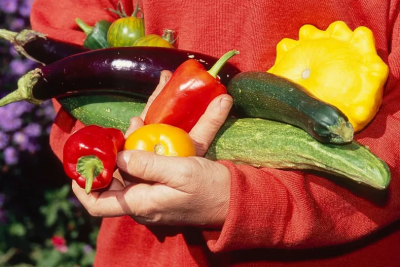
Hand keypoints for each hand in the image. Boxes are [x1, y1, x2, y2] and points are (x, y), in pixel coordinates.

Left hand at [72, 70, 233, 226]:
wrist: (234, 199)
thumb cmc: (209, 190)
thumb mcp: (181, 174)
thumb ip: (148, 165)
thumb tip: (119, 156)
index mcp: (141, 202)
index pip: (99, 204)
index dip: (84, 188)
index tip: (80, 166)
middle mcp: (143, 198)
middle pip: (117, 176)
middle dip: (116, 150)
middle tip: (129, 125)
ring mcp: (153, 190)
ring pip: (133, 166)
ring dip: (133, 143)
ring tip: (141, 119)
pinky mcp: (165, 182)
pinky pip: (149, 163)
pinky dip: (148, 146)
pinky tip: (151, 128)